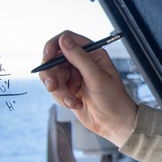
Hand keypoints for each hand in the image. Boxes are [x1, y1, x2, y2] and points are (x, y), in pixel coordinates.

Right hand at [38, 30, 138, 145]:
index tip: (47, 59)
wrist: (114, 123)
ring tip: (72, 102)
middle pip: (54, 59)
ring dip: (59, 91)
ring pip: (52, 76)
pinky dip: (62, 98)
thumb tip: (63, 40)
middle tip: (52, 86)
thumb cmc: (113, 99)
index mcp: (92, 53)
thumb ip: (79, 58)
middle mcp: (81, 61)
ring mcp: (74, 75)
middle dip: (52, 74)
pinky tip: (76, 104)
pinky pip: (55, 89)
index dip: (53, 46)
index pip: (66, 39)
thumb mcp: (96, 77)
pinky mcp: (68, 89)